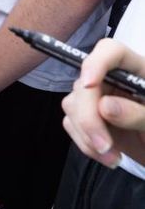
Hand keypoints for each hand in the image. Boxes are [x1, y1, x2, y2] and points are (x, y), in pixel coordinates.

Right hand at [62, 38, 144, 166]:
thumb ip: (139, 114)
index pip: (111, 51)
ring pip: (73, 105)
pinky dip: (85, 143)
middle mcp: (111, 78)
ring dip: (88, 135)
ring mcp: (95, 96)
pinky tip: (108, 156)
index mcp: (136, 70)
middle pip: (84, 84)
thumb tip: (105, 107)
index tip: (89, 84)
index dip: (97, 63)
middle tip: (104, 145)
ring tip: (113, 157)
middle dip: (88, 117)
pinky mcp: (85, 116)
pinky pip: (71, 124)